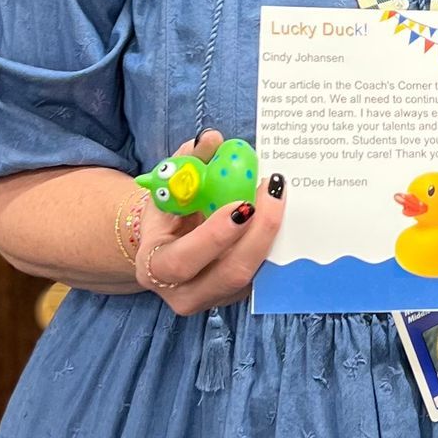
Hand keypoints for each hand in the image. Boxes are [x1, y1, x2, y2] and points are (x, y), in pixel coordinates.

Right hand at [135, 131, 286, 317]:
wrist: (168, 244)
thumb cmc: (168, 212)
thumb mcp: (168, 186)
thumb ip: (188, 161)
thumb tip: (212, 139)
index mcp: (155, 267)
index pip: (182, 262)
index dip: (214, 237)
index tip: (243, 205)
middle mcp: (184, 293)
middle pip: (230, 274)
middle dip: (259, 234)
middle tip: (273, 192)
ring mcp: (217, 298)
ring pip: (254, 275)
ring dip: (272, 235)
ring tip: (279, 195)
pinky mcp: (240, 295)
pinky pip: (264, 274)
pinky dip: (276, 243)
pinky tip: (282, 212)